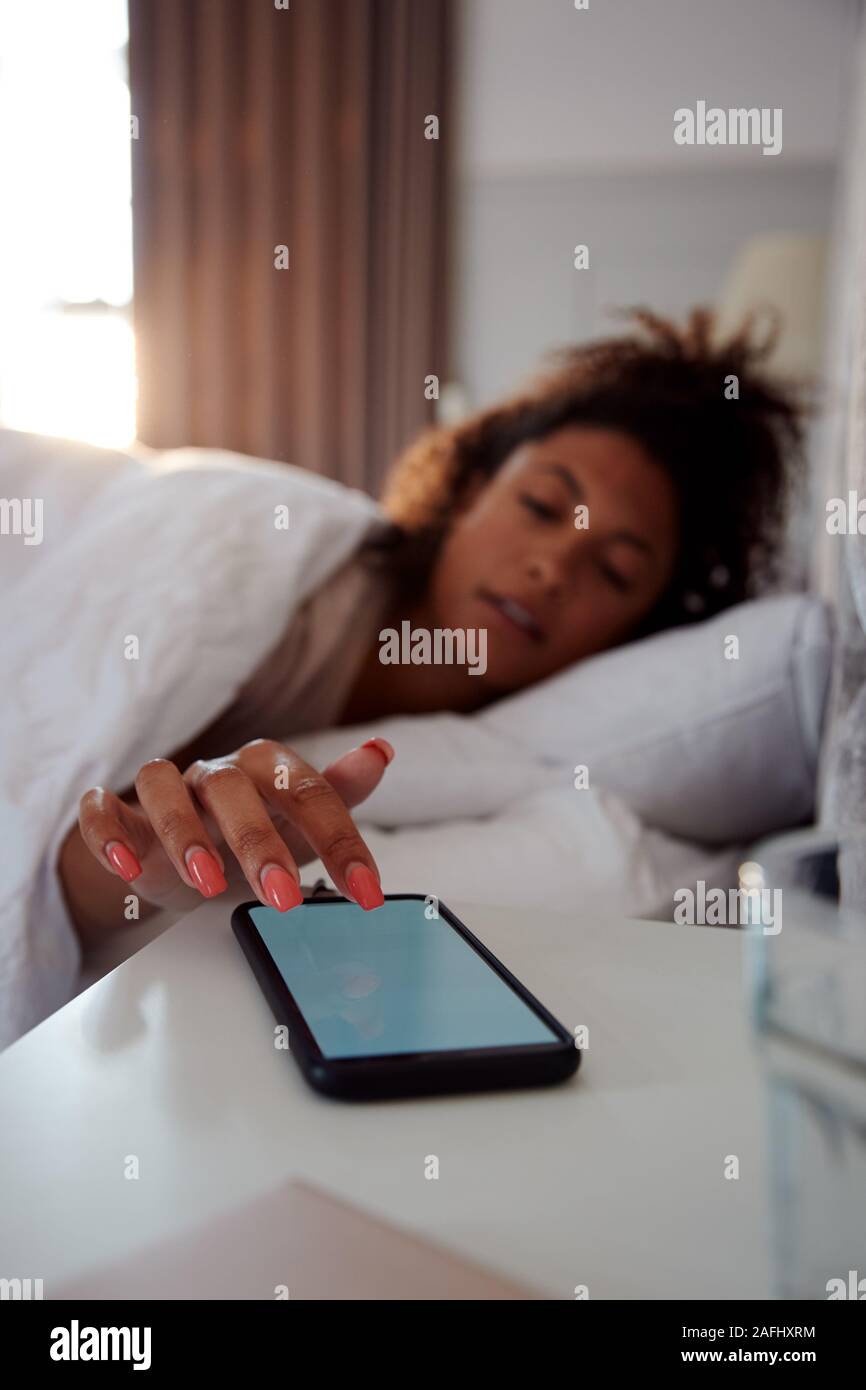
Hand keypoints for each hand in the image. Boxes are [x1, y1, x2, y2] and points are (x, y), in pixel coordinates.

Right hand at [76, 737, 393, 916]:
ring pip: (162, 786)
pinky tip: (128, 868)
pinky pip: (102, 810)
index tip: (366, 894)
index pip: (308, 792)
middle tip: (284, 899)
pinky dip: (110, 834)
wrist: (182, 856)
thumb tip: (381, 751)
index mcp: (267, 767)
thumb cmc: (250, 835)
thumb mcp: (301, 824)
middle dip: (258, 842)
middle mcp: (216, 772)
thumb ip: (341, 793)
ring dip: (185, 834)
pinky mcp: (119, 814)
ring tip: (206, 885)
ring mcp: (166, 790)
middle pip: (233, 787)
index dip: (340, 842)